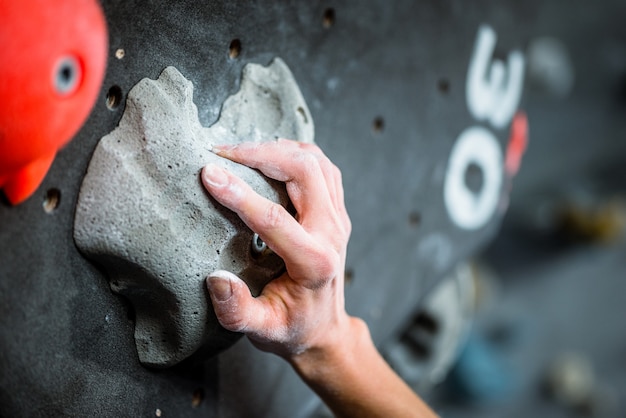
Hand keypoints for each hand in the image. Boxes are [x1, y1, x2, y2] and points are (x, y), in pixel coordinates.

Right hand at [201, 139, 351, 358]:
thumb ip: (237, 310)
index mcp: (314, 263)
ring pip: (315, 161)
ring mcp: (338, 218)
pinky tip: (268, 155)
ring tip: (239, 151)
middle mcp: (332, 233)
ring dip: (277, 149)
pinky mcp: (336, 210)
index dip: (239, 194)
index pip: (275, 218)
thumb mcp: (262, 330)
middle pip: (304, 172)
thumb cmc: (291, 328)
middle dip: (259, 154)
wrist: (324, 328)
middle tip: (220, 153)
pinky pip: (322, 166)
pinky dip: (294, 153)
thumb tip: (216, 278)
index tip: (209, 173)